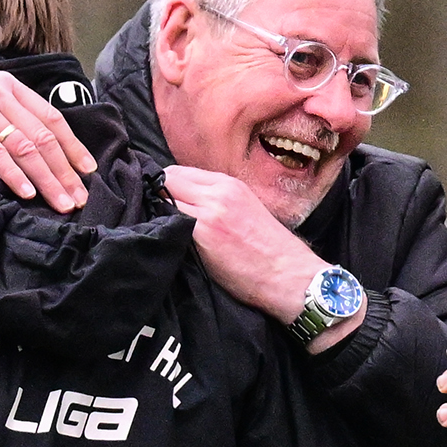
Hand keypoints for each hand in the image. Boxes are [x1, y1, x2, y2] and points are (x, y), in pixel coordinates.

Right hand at [0, 66, 95, 211]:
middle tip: (80, 198)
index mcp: (6, 85)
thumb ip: (2, 110)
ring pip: (25, 148)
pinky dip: (13, 175)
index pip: (51, 117)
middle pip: (43, 137)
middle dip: (65, 171)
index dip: (73, 146)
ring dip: (48, 179)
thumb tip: (31, 140)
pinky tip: (26, 194)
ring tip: (61, 203)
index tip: (88, 171)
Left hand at [161, 167, 360, 350]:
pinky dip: (163, 226)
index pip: (181, 171)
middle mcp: (219, 191)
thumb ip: (217, 201)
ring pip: (165, 196)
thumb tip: (186, 203)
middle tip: (156, 216)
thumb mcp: (246, 210)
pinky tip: (168, 240)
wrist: (289, 275)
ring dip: (158, 211)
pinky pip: (169, 219)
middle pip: (169, 178)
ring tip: (162, 229)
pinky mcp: (203, 232)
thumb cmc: (269, 252)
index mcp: (230, 184)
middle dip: (158, 195)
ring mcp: (210, 210)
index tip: (163, 203)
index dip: (167, 187)